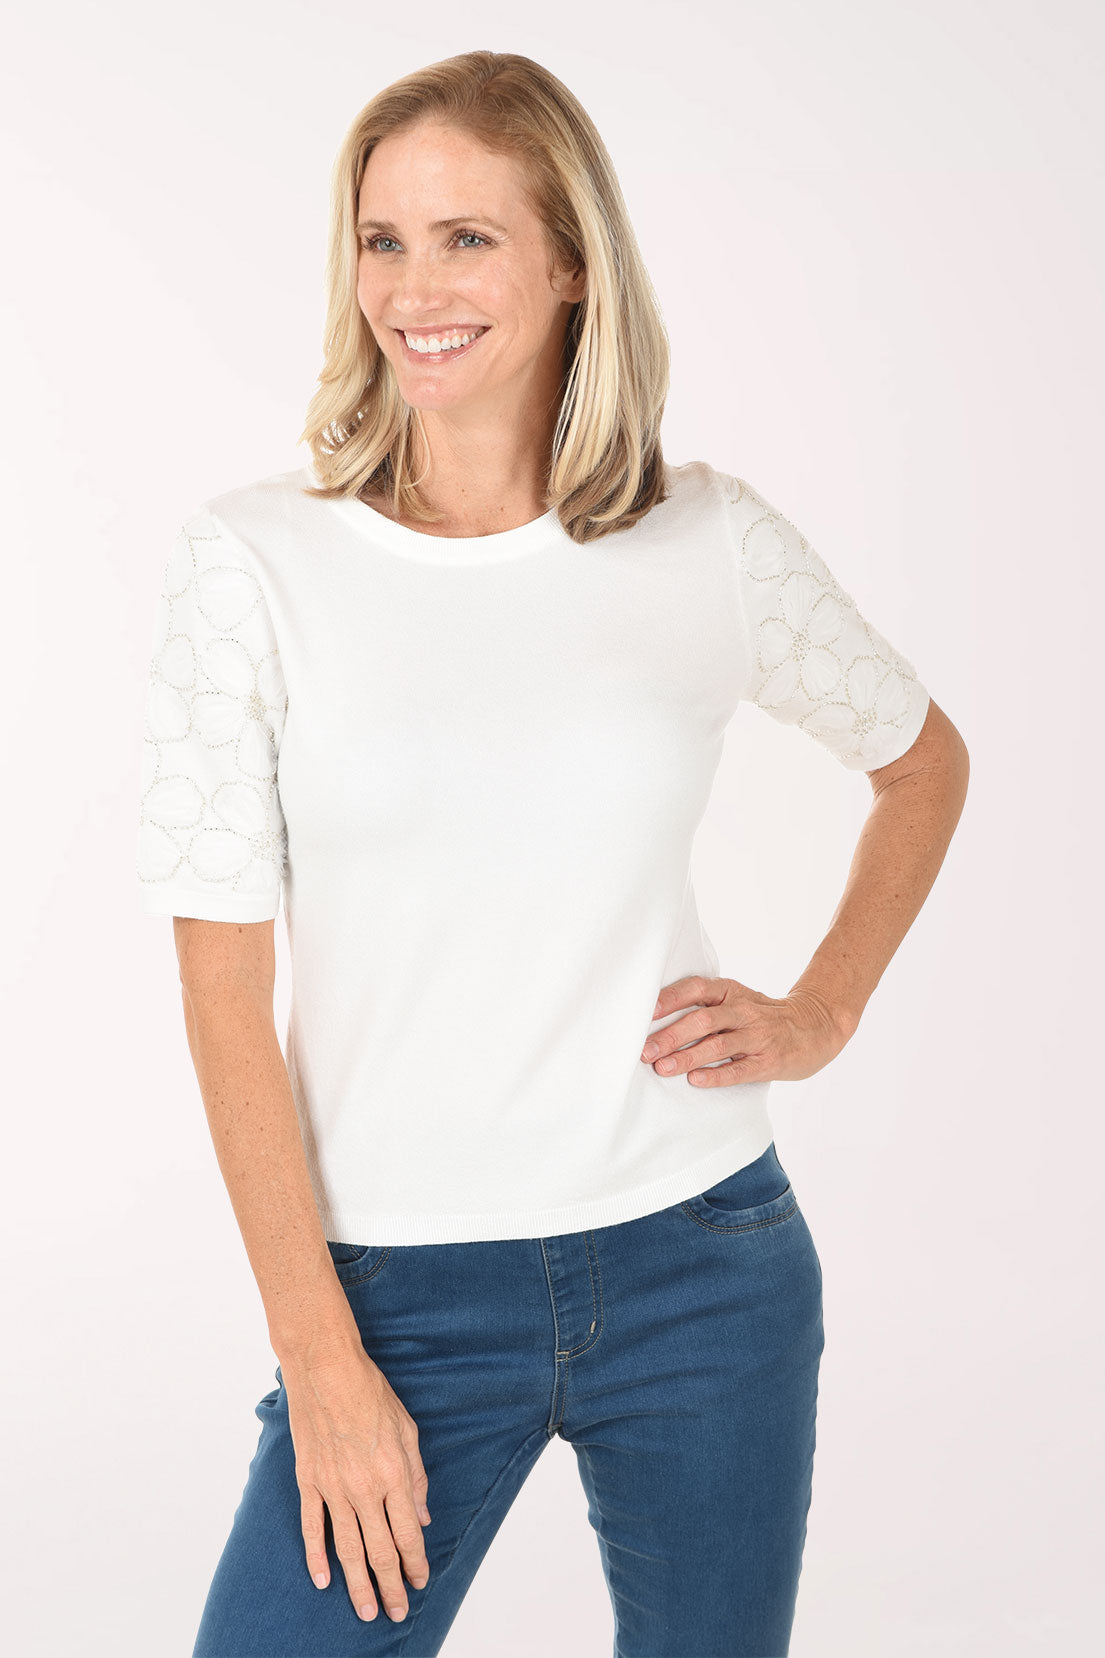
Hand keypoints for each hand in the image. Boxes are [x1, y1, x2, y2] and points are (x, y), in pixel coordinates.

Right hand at [283, 1341, 431, 1623]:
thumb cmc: (371, 1393)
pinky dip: (317, 1557)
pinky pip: (313, 1527)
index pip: (408, 1532)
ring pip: (348, 1548)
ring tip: (366, 1610)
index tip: (420, 1581)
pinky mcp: (308, 1481)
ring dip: (358, 1583)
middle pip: (380, 1549)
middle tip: (395, 1612)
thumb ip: (416, 1476)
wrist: (326, 1369)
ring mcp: (333, 1487)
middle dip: (391, 1585)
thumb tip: (421, 1516)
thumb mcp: (407, 1429)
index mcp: (394, 1473)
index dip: (415, 1561)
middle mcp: (365, 1488)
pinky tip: (323, 1580)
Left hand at [640, 975, 855, 1086]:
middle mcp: (743, 1011)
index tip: (645, 1012)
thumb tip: (655, 1020)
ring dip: (687, 1056)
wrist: (817, 1026)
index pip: (696, 989)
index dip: (670, 998)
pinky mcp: (770, 1062)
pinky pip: (740, 1069)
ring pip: (718, 1045)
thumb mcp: (738, 1000)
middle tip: (644, 1051)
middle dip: (670, 1035)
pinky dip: (716, 1075)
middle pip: (703, 1020)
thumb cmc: (763, 1016)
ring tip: (662, 1067)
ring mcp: (758, 1036)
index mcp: (730, 992)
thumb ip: (706, 1006)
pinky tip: (696, 1080)